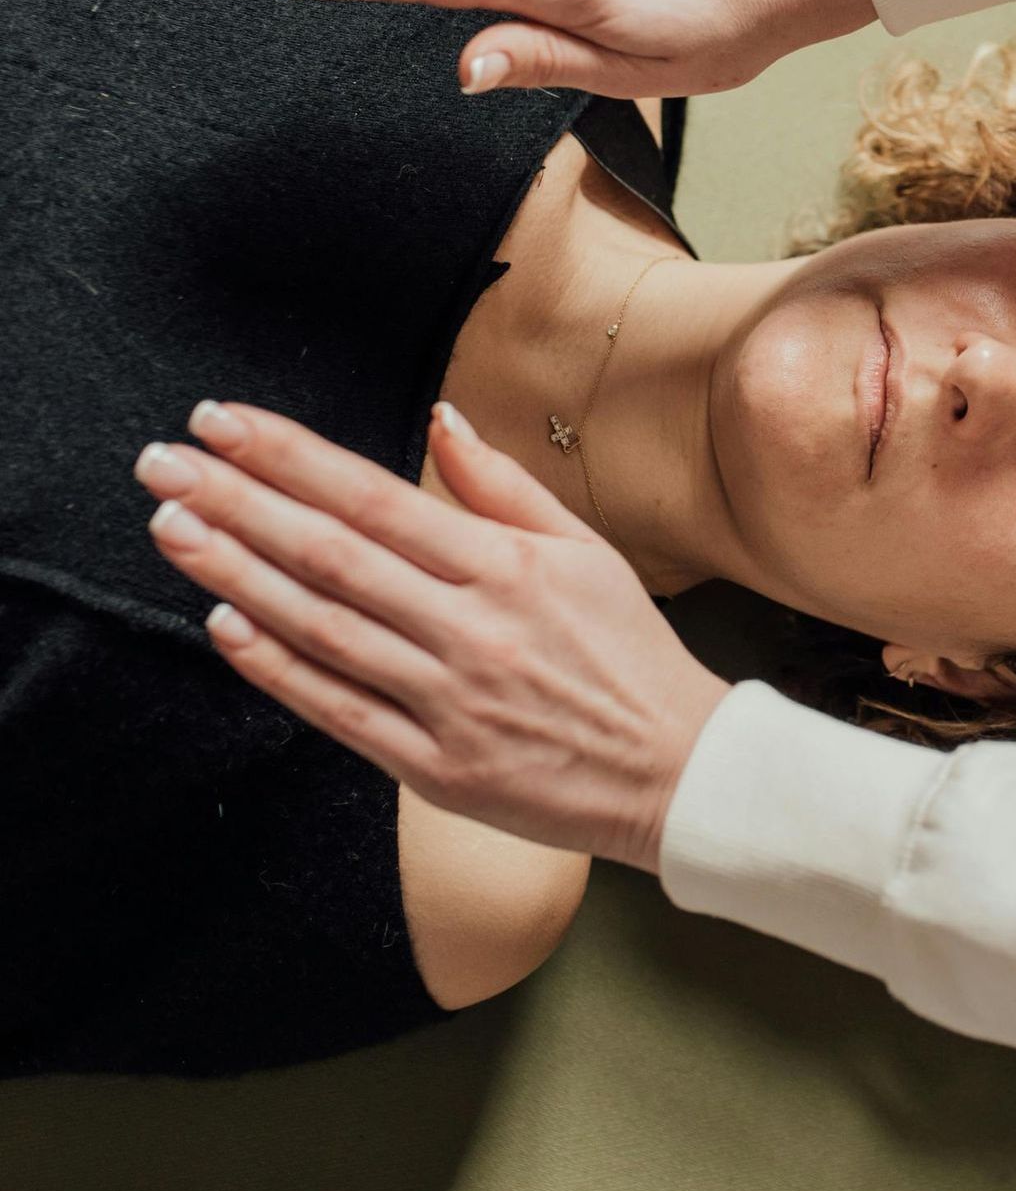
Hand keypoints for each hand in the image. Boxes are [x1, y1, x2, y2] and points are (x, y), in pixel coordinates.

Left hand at [133, 399, 729, 874]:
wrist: (677, 771)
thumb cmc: (632, 657)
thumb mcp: (589, 553)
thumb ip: (506, 487)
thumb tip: (442, 419)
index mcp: (507, 567)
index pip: (375, 495)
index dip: (289, 456)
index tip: (222, 422)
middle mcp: (470, 628)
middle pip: (330, 554)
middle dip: (236, 501)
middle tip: (161, 463)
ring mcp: (448, 700)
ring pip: (322, 626)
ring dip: (235, 573)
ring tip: (171, 528)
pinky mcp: (435, 766)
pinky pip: (339, 709)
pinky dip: (277, 667)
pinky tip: (226, 624)